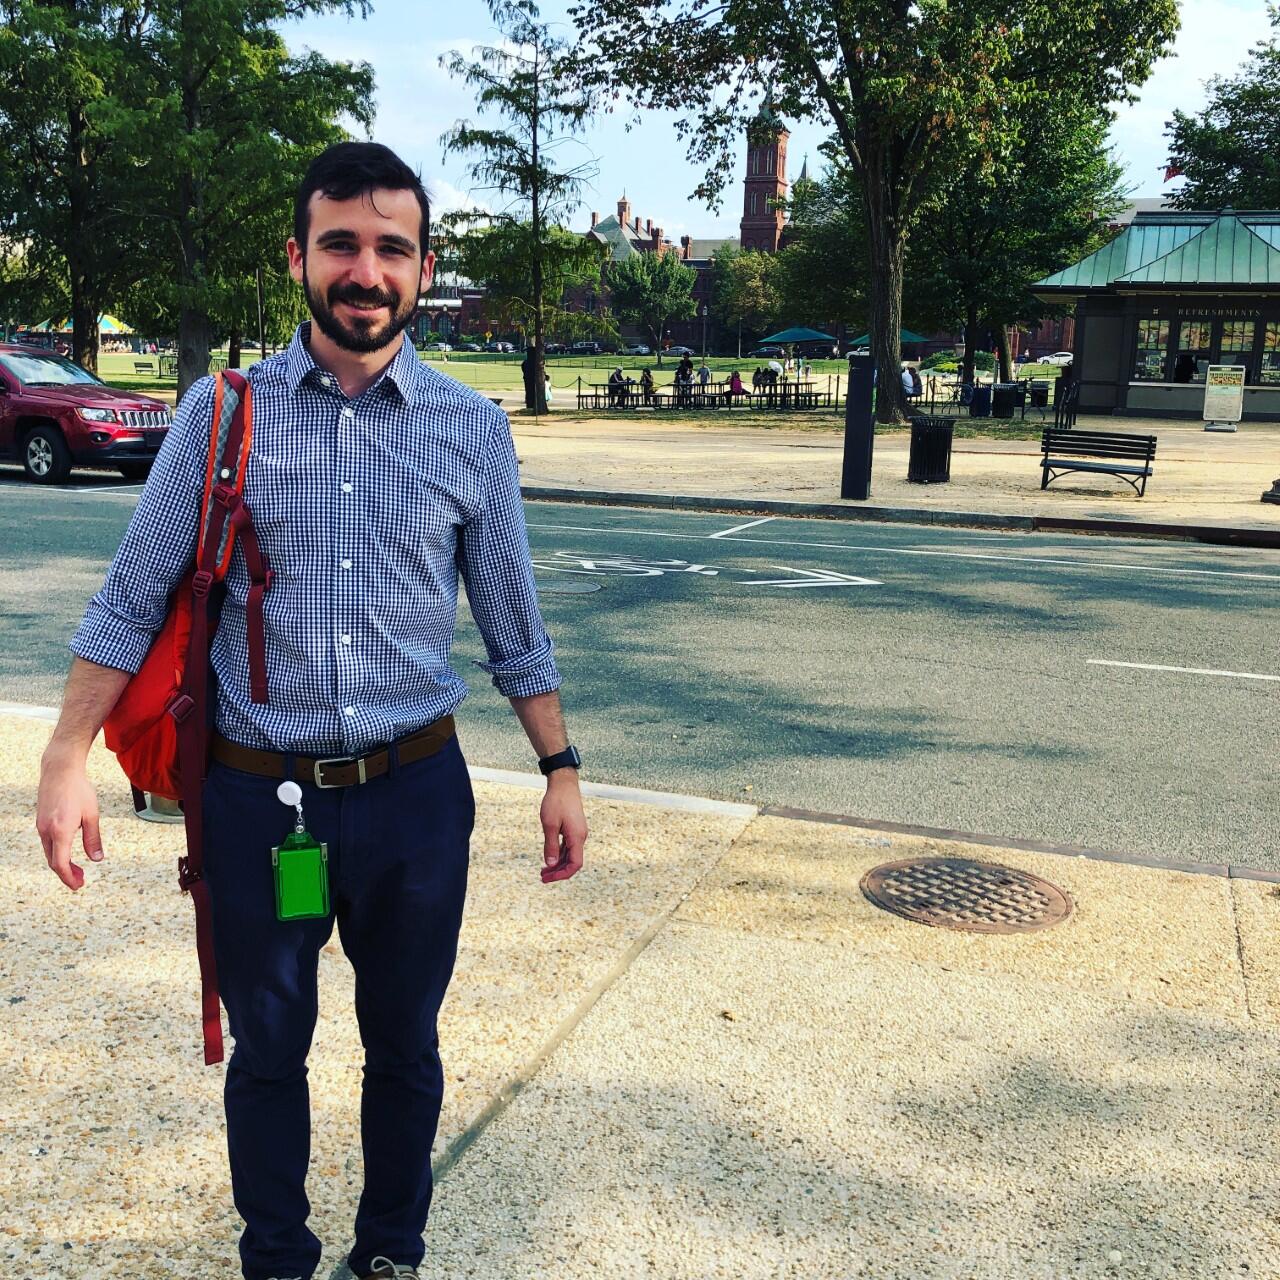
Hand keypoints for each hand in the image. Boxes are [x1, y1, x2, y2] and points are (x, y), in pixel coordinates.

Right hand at [36, 750, 103, 890]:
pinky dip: (57, 852)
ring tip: (76, 869)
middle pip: (53, 861)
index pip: (60, 864)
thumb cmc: (79, 790)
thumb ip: (93, 839)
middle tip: (81, 880)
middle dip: (66, 873)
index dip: (69, 878)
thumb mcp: (92, 815)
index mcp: (60, 831)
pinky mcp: (41, 821)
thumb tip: (97, 859)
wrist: (60, 770)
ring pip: (49, 852)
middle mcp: (47, 831)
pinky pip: (47, 842)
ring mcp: (41, 826)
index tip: (79, 885)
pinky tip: (68, 851)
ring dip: (61, 863)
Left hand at [539, 771, 586, 882]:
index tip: (548, 878)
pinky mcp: (574, 828)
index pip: (575, 864)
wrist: (564, 783)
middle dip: (558, 872)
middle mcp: (580, 836)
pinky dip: (560, 854)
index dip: (562, 874)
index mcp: (577, 837)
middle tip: (542, 877)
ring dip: (558, 864)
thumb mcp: (549, 825)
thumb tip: (551, 864)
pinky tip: (550, 857)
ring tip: (543, 870)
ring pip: (570, 855)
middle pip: (572, 862)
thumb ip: (550, 846)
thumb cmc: (556, 802)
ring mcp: (578, 833)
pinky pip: (569, 846)